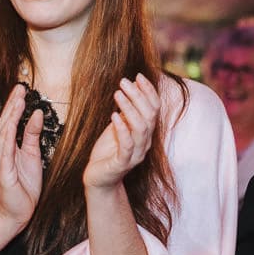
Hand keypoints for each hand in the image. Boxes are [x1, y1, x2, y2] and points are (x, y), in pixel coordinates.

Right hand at [0, 84, 43, 228]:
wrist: (18, 210)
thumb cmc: (24, 185)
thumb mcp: (32, 155)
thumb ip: (32, 135)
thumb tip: (37, 114)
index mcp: (3, 146)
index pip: (8, 121)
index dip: (14, 104)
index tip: (20, 89)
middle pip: (4, 123)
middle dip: (12, 105)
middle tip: (19, 88)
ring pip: (4, 133)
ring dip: (10, 116)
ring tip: (18, 101)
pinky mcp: (3, 172)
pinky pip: (5, 151)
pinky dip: (9, 136)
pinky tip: (12, 124)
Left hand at [84, 74, 160, 190]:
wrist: (99, 178)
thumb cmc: (108, 151)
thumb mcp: (118, 127)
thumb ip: (126, 112)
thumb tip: (130, 87)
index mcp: (145, 132)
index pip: (154, 109)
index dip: (148, 91)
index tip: (138, 75)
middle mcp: (145, 142)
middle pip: (149, 115)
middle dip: (138, 96)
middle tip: (124, 81)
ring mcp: (136, 154)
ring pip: (141, 128)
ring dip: (130, 108)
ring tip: (117, 93)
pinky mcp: (123, 163)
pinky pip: (127, 145)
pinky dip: (122, 129)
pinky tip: (114, 115)